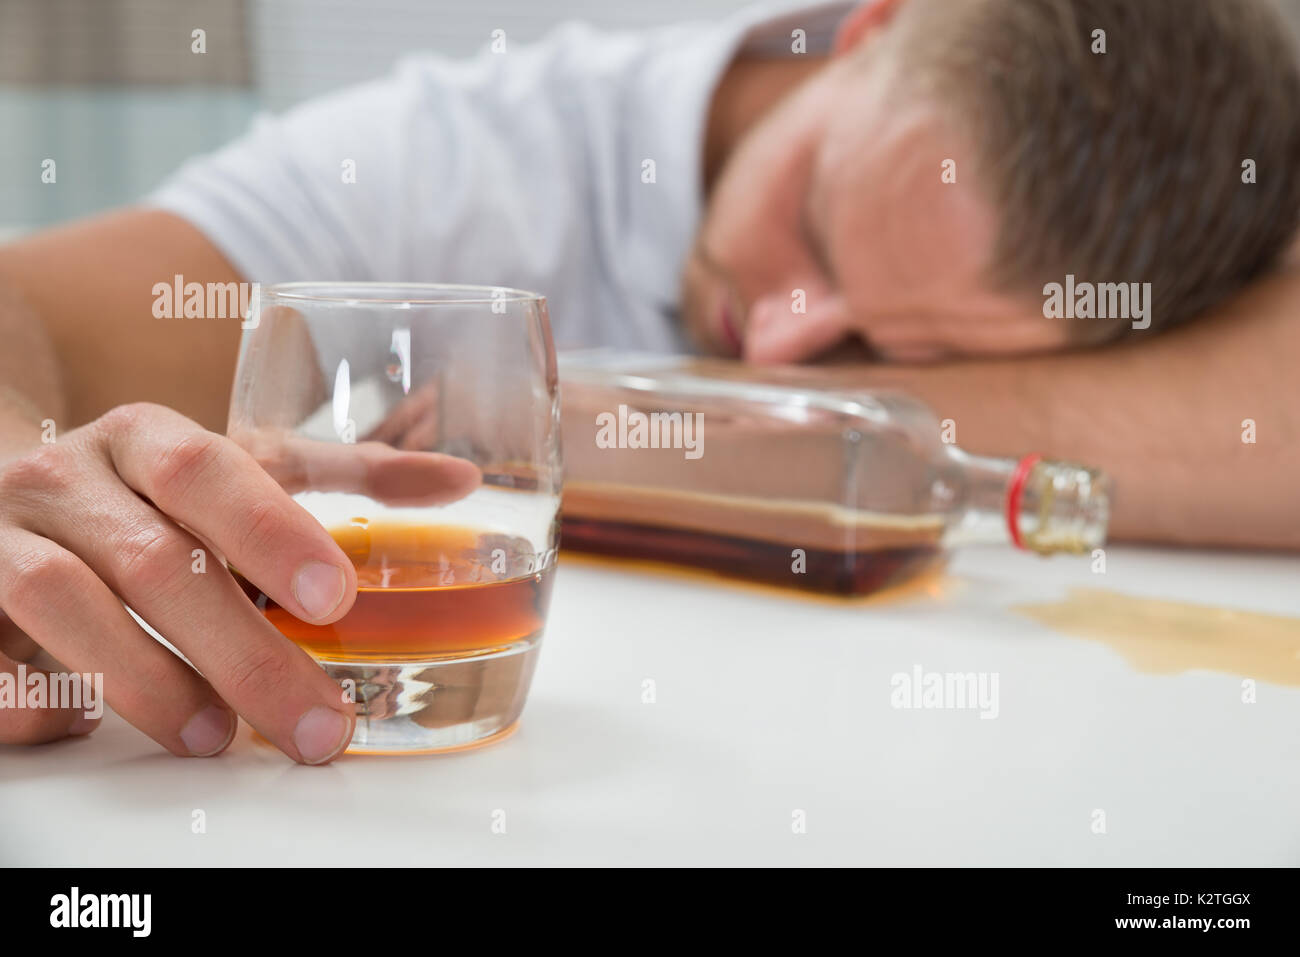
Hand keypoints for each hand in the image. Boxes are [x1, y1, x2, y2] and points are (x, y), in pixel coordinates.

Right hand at [0, 402, 478, 761]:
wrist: (3, 489)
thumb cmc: (147, 492)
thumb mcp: (239, 468)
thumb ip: (342, 476)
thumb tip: (460, 481)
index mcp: (146, 439)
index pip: (208, 472)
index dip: (270, 531)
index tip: (333, 597)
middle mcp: (68, 479)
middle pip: (156, 561)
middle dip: (243, 652)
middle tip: (315, 723)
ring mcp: (0, 540)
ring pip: (66, 606)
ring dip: (148, 682)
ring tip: (217, 737)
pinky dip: (33, 699)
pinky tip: (82, 728)